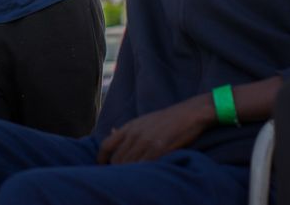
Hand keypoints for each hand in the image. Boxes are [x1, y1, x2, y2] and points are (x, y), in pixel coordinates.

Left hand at [98, 95, 213, 163]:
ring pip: (129, 165)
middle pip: (116, 159)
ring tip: (134, 175)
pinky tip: (146, 172)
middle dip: (117, 169)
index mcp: (129, 127)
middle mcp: (134, 134)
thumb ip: (128, 129)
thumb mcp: (142, 121)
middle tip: (122, 174)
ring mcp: (146, 142)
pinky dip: (142, 172)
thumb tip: (111, 132)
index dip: (101, 158)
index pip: (106, 145)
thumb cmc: (165, 119)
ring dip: (130, 172)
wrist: (188, 114)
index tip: (103, 165)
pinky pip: (144, 166)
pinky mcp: (159, 149)